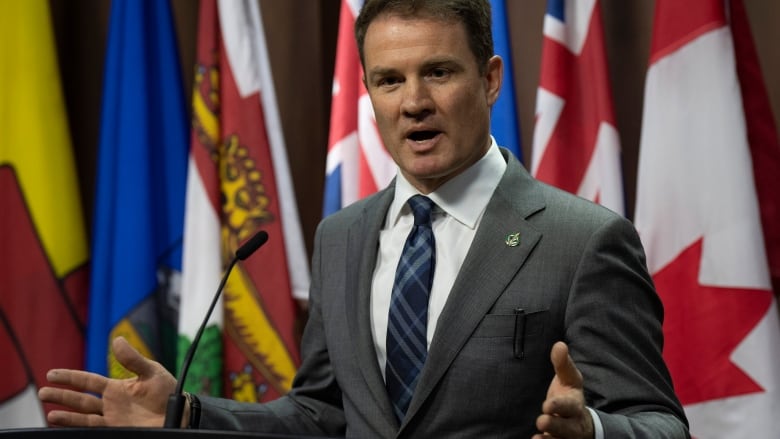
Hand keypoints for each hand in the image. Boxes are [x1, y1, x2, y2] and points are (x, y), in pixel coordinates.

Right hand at [38, 336, 176, 426]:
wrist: (179, 414)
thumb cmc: (167, 392)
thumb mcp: (151, 372)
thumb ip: (133, 359)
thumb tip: (116, 340)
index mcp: (116, 388)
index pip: (87, 381)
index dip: (70, 377)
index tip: (51, 374)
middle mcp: (110, 404)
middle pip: (80, 399)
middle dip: (61, 396)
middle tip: (42, 393)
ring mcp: (112, 418)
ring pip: (83, 416)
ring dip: (66, 415)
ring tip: (49, 414)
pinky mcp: (116, 430)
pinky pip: (93, 429)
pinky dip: (78, 427)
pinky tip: (65, 424)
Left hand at [533, 341, 593, 438]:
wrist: (581, 423)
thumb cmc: (569, 397)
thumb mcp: (569, 379)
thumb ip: (562, 364)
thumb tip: (559, 345)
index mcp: (575, 404)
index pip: (569, 405)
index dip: (559, 406)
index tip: (547, 405)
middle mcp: (574, 423)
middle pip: (567, 427)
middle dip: (555, 425)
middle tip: (541, 420)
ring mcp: (567, 437)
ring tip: (538, 438)